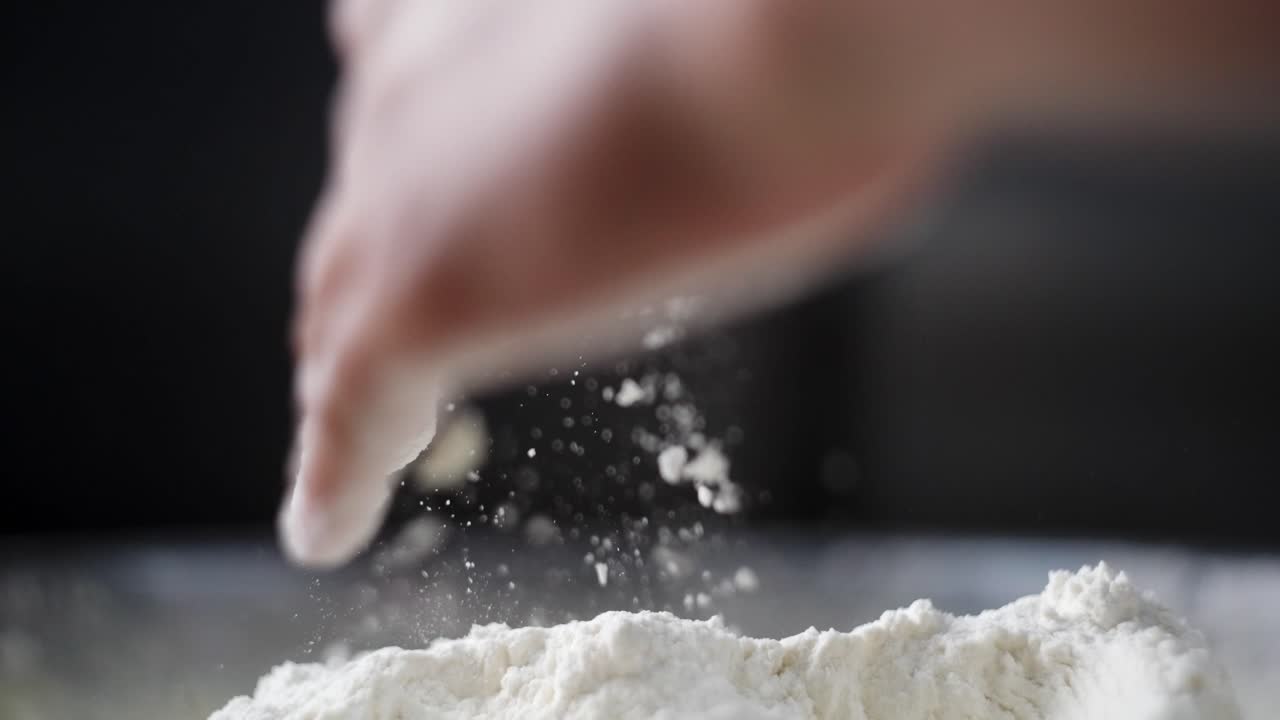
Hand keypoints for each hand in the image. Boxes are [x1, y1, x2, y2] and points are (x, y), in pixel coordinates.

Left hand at [282, 0, 940, 567]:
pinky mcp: (414, 297)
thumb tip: (755, 122)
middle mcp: (412, 85)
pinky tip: (327, 528)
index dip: (400, 148)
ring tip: (353, 428)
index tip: (411, 177)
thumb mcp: (694, 36)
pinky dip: (338, 476)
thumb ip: (667, 84)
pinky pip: (350, 408)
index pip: (391, 73)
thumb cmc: (780, 25)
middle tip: (387, 312)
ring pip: (341, 303)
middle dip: (371, 258)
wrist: (777, 30)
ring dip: (350, 361)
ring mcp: (400, 195)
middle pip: (361, 199)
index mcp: (479, 12)